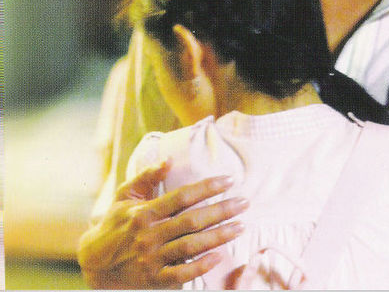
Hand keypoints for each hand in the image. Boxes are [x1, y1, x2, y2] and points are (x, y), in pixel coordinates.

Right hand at [77, 161, 247, 288]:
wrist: (92, 265)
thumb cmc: (113, 225)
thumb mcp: (124, 196)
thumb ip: (147, 177)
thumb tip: (170, 159)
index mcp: (145, 213)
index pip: (183, 197)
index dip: (207, 187)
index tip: (229, 180)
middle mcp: (150, 235)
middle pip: (192, 221)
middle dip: (222, 211)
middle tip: (244, 203)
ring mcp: (152, 259)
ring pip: (192, 246)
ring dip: (219, 236)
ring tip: (240, 226)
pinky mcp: (154, 279)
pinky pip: (181, 273)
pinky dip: (200, 266)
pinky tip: (219, 256)